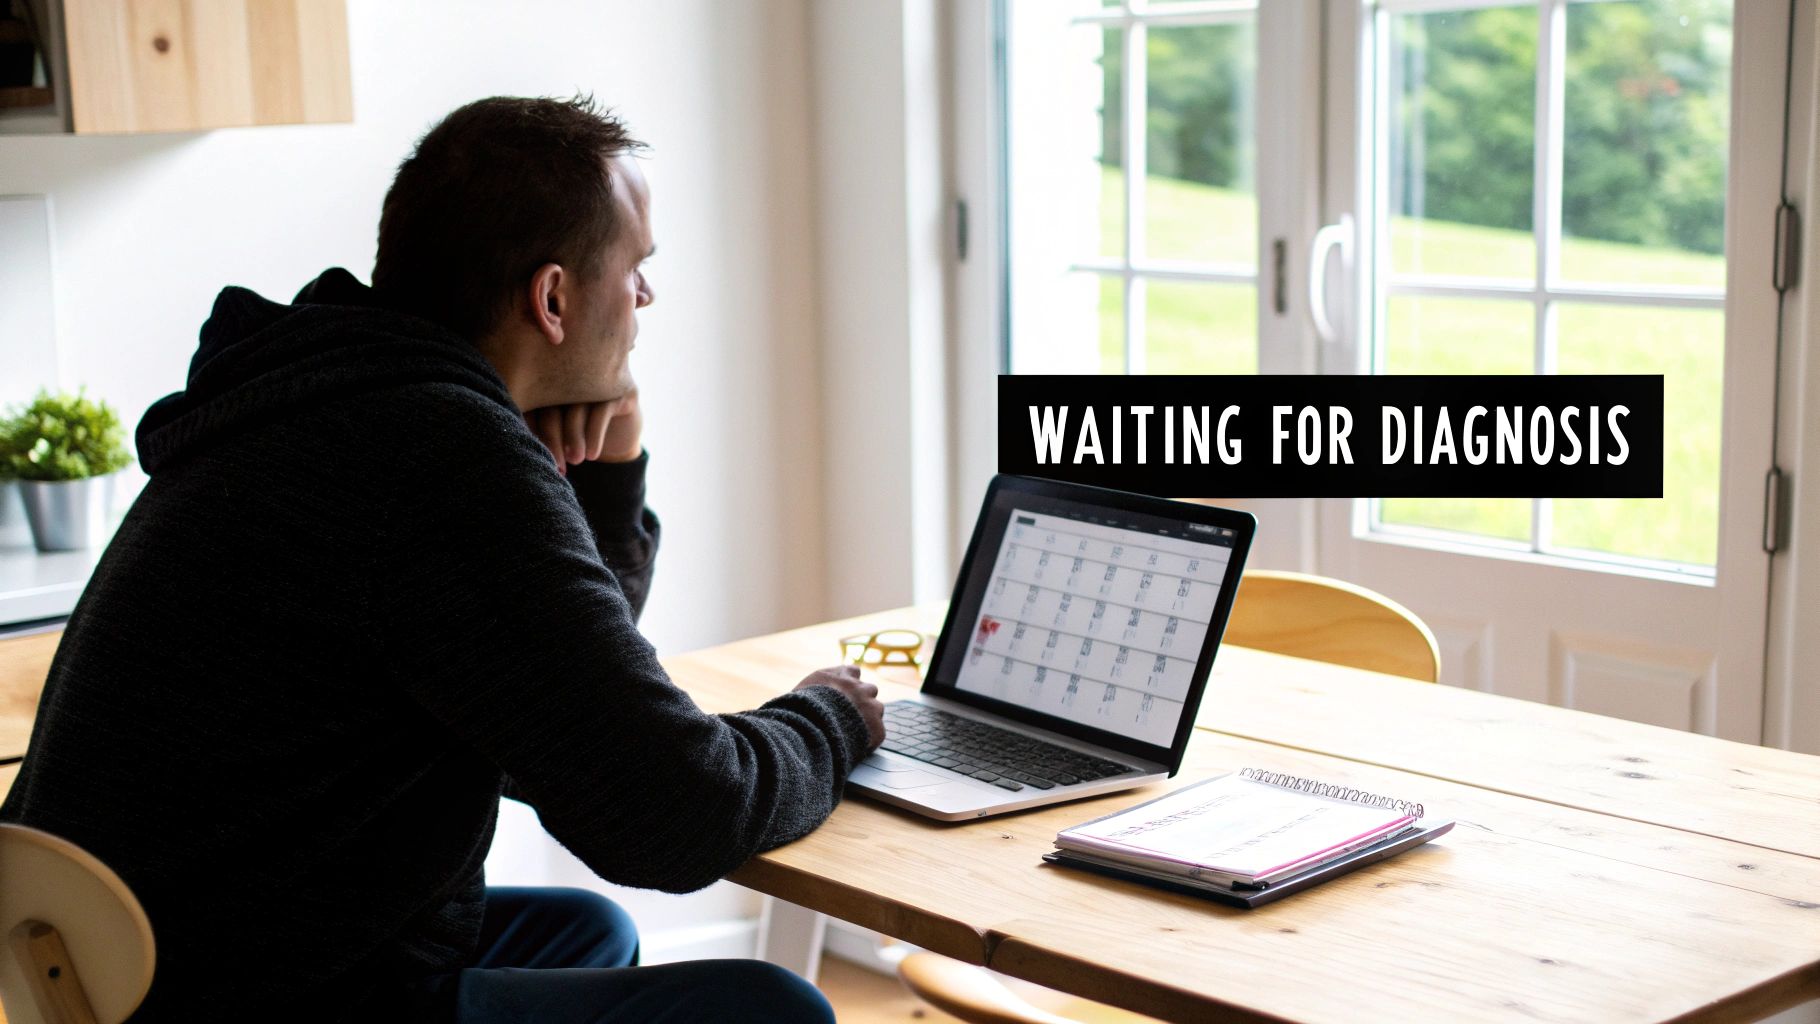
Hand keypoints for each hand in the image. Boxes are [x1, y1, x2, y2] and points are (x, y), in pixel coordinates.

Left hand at [527, 388, 642, 473]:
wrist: (619, 434)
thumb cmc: (579, 436)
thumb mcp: (558, 435)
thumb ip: (539, 434)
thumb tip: (524, 454)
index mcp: (546, 382)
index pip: (531, 404)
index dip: (529, 430)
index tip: (534, 458)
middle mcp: (568, 375)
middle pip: (552, 405)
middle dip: (551, 438)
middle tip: (557, 466)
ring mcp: (594, 379)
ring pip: (575, 407)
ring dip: (574, 438)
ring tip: (576, 461)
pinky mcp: (618, 387)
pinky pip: (600, 410)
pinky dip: (594, 435)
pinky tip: (592, 455)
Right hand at [794, 665, 884, 749]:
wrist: (811, 730)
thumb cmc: (798, 711)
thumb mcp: (801, 692)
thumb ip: (814, 689)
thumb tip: (807, 697)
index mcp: (840, 675)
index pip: (853, 671)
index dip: (850, 682)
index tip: (845, 692)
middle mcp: (858, 687)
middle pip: (869, 689)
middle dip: (862, 700)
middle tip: (850, 716)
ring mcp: (871, 706)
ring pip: (876, 709)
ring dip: (868, 718)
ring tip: (852, 732)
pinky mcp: (877, 728)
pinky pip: (877, 732)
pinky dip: (869, 739)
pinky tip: (855, 746)